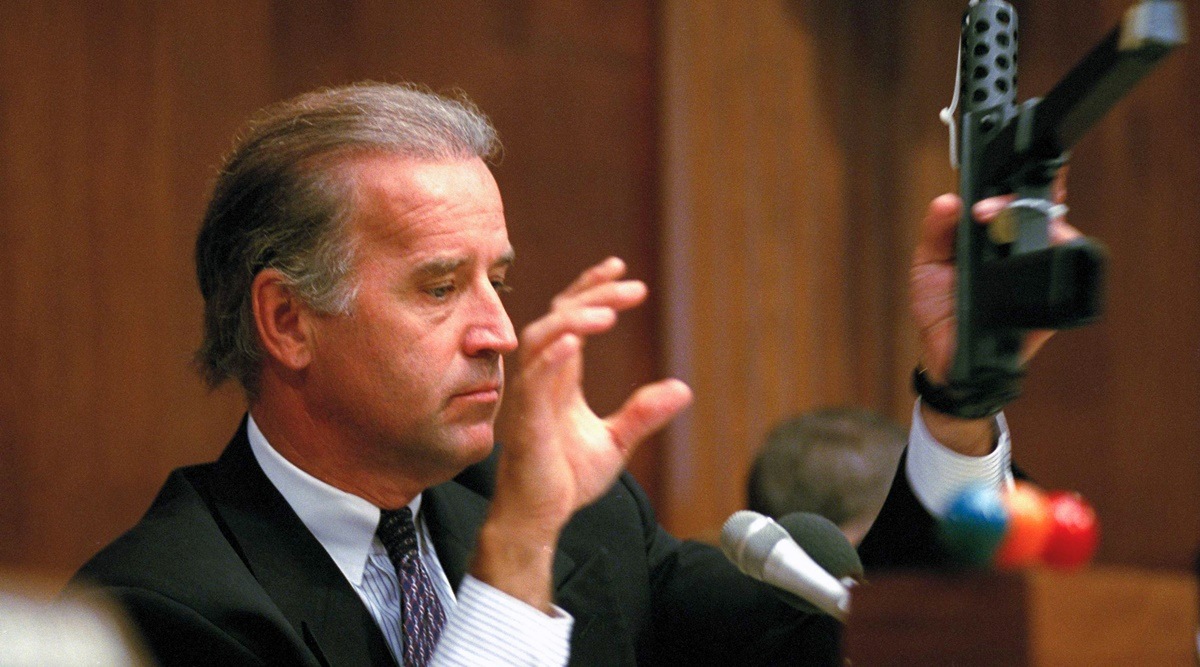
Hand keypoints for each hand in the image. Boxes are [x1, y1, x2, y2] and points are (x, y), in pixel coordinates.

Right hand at [471, 257, 691, 609]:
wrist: (539, 519)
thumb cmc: (565, 479)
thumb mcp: (616, 442)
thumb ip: (644, 413)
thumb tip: (683, 389)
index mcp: (558, 377)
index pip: (569, 318)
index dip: (590, 288)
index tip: (619, 267)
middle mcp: (540, 378)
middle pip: (558, 317)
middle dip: (593, 296)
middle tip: (634, 288)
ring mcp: (529, 397)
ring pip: (541, 339)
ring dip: (574, 319)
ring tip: (609, 312)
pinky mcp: (525, 421)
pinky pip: (531, 381)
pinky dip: (551, 358)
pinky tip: (575, 341)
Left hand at [910, 172, 1077, 452]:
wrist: (946, 359)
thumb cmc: (939, 307)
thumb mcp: (928, 264)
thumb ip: (936, 230)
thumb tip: (949, 201)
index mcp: (992, 234)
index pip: (1014, 197)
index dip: (1008, 189)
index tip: (980, 204)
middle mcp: (1021, 248)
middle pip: (1043, 208)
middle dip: (1026, 199)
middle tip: (987, 213)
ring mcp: (1040, 272)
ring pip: (1059, 234)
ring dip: (1038, 224)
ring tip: (1004, 226)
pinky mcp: (1052, 299)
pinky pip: (1063, 272)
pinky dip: (1050, 257)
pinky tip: (1025, 256)